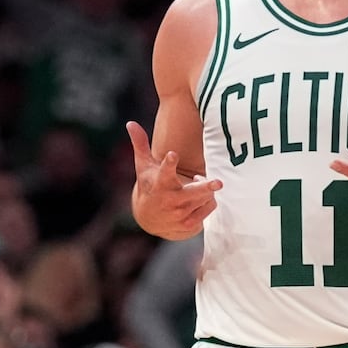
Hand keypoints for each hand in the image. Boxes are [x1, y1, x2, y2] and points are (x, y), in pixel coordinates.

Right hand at [126, 122, 221, 238]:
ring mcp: (181, 214)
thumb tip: (130, 122)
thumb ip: (140, 144)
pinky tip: (199, 197)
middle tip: (217, 182)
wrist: (148, 219)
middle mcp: (171, 200)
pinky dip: (208, 201)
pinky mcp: (190, 224)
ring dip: (206, 188)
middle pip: (192, 192)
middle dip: (205, 187)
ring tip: (195, 183)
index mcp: (160, 183)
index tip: (172, 155)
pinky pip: (209, 207)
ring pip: (206, 197)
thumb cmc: (149, 185)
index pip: (164, 172)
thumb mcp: (143, 166)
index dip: (169, 163)